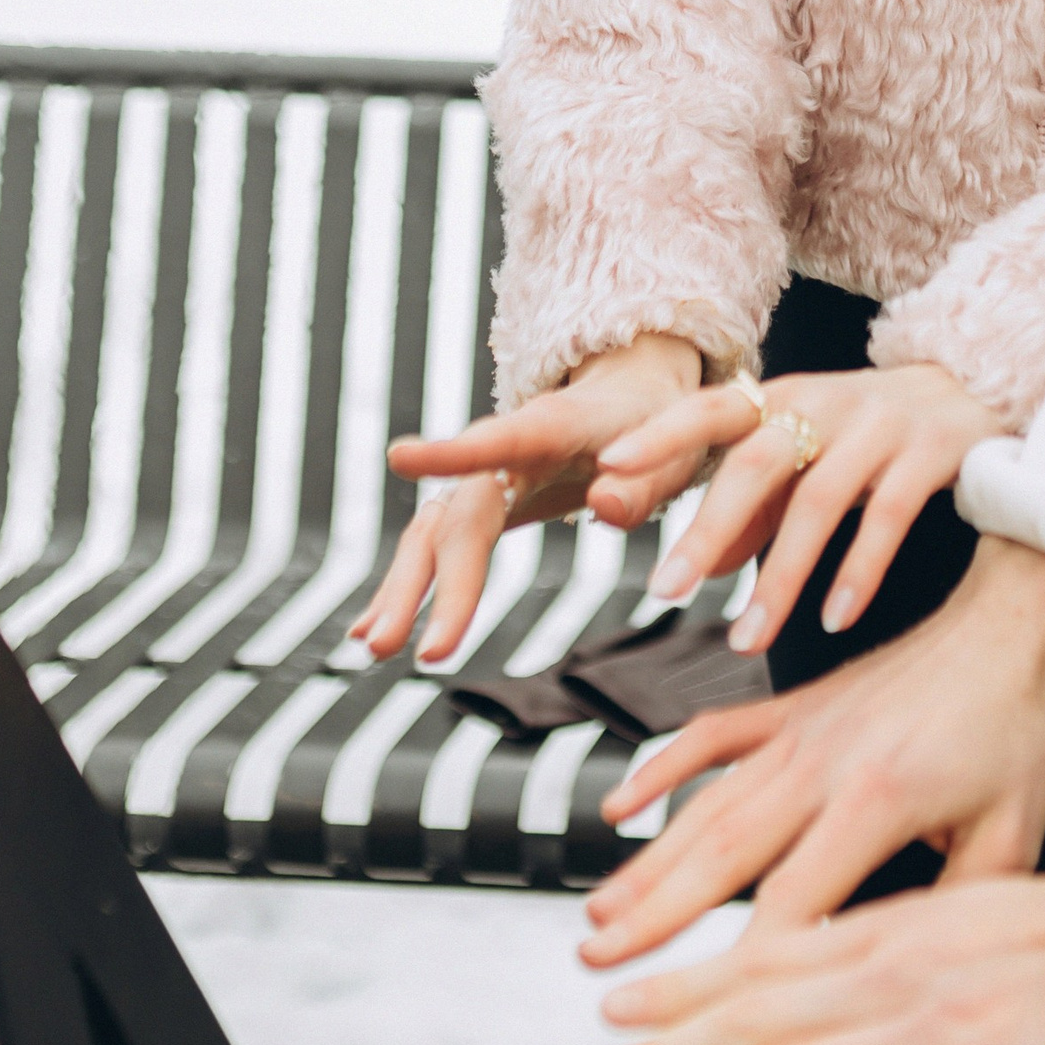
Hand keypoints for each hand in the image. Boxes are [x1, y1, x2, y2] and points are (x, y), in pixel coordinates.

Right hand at [350, 330, 707, 665]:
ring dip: (402, 589)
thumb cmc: (657, 425)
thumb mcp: (673, 448)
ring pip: (433, 533)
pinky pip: (437, 547)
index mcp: (551, 429)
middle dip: (427, 582)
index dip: (452, 450)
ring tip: (371, 647)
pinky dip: (408, 586)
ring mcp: (487, 480)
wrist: (632, 397)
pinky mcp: (484, 505)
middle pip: (458, 515)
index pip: (499, 440)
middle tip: (399, 648)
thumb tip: (605, 510)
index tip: (401, 456)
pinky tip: (372, 628)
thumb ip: (645, 485)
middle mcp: (504, 454)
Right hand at [581, 537, 1044, 960]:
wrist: (1015, 623)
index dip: (747, 963)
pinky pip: (715, 735)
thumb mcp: (1011, 829)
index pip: (796, 902)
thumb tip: (915, 972)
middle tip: (599, 966)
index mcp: (878, 799)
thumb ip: (955, 904)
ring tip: (599, 914)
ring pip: (706, 803)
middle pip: (724, 853)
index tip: (704, 1015)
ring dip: (648, 860)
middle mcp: (824, 762)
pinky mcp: (796, 706)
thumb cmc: (1021, 722)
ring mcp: (802, 730)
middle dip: (657, 916)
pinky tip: (621, 802)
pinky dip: (663, 767)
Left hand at [638, 360, 1005, 657]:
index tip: (608, 468)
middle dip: (707, 528)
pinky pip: (889, 517)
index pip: (711, 408)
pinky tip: (835, 620)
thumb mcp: (812, 453)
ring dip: (780, 576)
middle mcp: (829, 402)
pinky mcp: (932, 453)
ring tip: (747, 639)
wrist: (983, 387)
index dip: (660, 434)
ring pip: (818, 501)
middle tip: (664, 591)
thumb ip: (759, 505)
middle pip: (758, 462)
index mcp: (786, 397)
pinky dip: (858, 571)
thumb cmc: (876, 430)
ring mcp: (882, 426)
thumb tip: (705, 565)